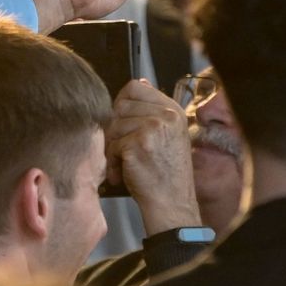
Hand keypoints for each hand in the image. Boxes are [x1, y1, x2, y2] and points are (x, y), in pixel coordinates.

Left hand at [107, 79, 200, 234]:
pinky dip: (112, 162)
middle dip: (114, 128)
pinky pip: (111, 144)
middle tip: (120, 148)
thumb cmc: (165, 172)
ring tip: (123, 164)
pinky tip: (122, 173)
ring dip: (112, 147)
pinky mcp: (138, 144)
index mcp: (173, 110)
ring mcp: (152, 128)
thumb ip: (153, 109)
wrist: (171, 202)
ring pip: (113, 126)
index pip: (135, 87)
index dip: (121, 103)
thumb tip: (139, 82)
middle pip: (120, 106)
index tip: (123, 122)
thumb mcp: (168, 135)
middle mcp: (166, 116)